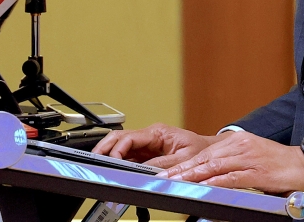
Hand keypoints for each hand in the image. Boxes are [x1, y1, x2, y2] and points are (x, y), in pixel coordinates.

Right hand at [91, 123, 223, 168]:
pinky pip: (127, 154)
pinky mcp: (146, 152)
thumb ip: (163, 164)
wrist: (208, 152)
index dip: (117, 149)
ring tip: (98, 163)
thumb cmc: (200, 151)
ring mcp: (147, 143)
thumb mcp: (184, 159)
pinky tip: (111, 167)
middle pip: (119, 137)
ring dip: (109, 152)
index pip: (130, 137)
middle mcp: (150, 135)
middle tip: (95, 159)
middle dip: (105, 147)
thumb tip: (145, 171)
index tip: (113, 161)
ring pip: (120, 144)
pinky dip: (117, 160)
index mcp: (157, 132)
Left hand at [160, 132, 303, 194]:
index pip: (204, 152)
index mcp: (236, 141)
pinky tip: (204, 187)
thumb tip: (209, 175)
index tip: (166, 170)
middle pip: (204, 158)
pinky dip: (216, 182)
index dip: (183, 162)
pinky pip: (233, 178)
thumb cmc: (279, 164)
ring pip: (214, 166)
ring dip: (193, 175)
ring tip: (176, 182)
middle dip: (181, 168)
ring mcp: (249, 158)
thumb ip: (230, 163)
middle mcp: (240, 146)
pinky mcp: (258, 172)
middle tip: (163, 176)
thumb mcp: (250, 157)